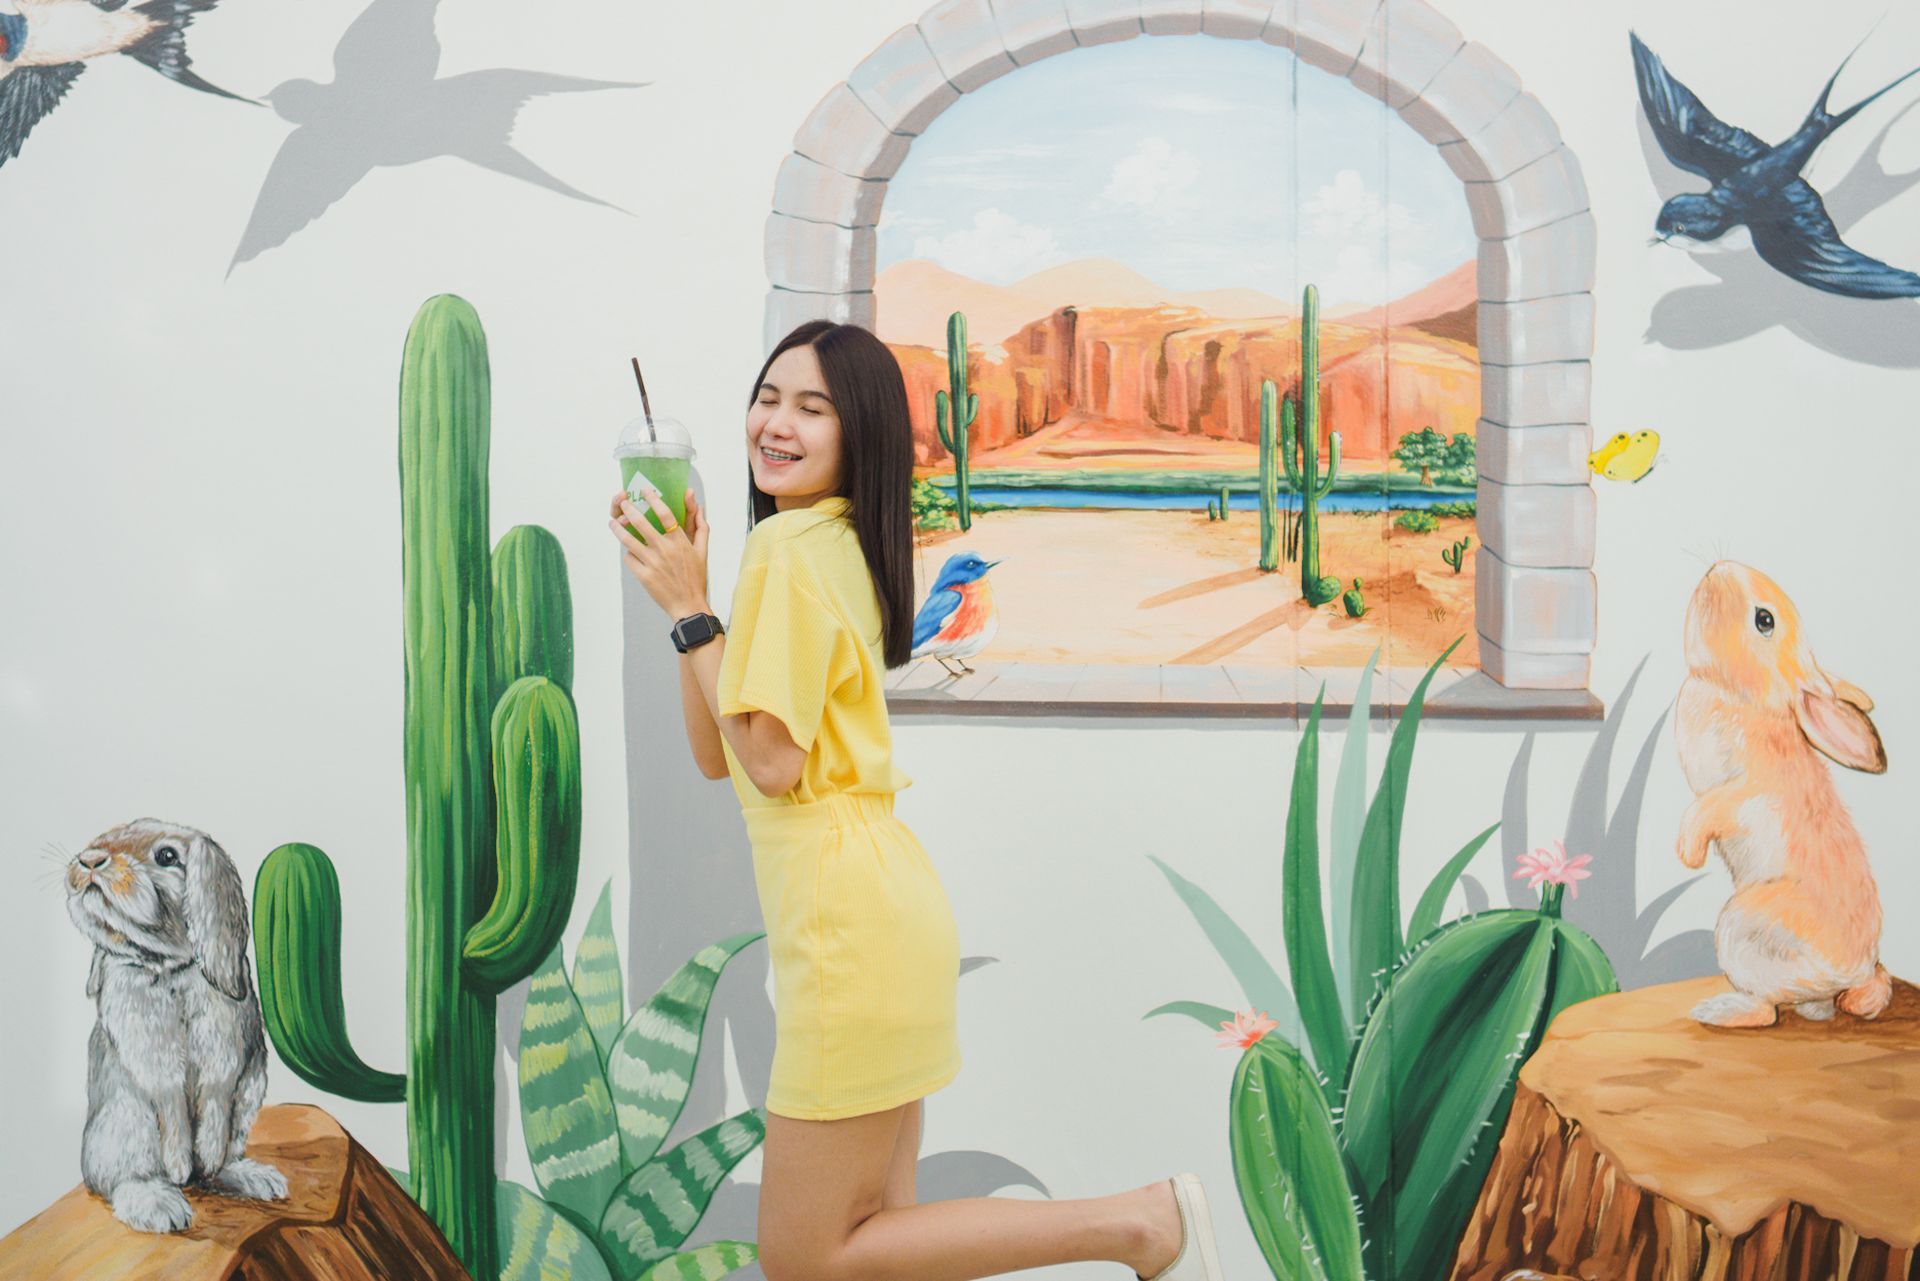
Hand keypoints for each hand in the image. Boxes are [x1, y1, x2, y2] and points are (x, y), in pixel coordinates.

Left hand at [608, 485, 711, 618]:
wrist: (688, 605)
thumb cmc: (696, 578)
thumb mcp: (702, 551)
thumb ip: (701, 527)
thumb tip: (700, 507)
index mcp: (680, 542)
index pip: (664, 514)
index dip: (653, 499)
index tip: (645, 491)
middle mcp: (664, 550)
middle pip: (641, 523)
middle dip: (628, 509)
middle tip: (622, 502)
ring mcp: (652, 563)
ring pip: (628, 540)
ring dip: (617, 528)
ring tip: (613, 522)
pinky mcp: (643, 575)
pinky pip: (629, 558)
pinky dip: (628, 552)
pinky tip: (628, 550)